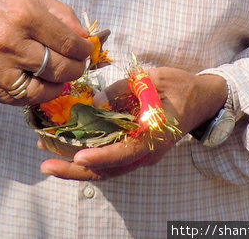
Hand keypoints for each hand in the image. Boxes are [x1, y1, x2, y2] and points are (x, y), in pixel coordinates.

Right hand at [0, 0, 92, 105]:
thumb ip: (60, 14)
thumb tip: (83, 36)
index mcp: (24, 15)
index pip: (66, 43)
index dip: (83, 50)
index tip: (86, 50)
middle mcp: (8, 42)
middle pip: (56, 69)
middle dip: (75, 69)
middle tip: (78, 64)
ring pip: (36, 91)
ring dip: (55, 88)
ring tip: (59, 79)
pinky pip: (10, 97)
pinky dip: (29, 96)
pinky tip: (37, 85)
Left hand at [39, 68, 226, 180]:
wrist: (202, 98)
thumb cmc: (179, 86)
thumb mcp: (153, 79)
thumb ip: (124, 91)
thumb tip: (95, 104)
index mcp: (154, 136)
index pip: (125, 153)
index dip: (101, 157)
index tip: (79, 157)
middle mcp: (146, 153)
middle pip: (108, 170)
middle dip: (75, 170)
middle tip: (46, 165)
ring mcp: (140, 155)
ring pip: (106, 169)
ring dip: (76, 165)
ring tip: (47, 155)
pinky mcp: (134, 150)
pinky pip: (109, 160)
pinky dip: (87, 157)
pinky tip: (66, 148)